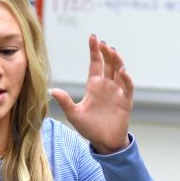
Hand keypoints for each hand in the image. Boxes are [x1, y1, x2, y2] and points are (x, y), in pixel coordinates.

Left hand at [50, 34, 133, 153]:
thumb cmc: (89, 128)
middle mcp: (107, 85)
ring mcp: (117, 92)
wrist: (103, 143)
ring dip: (117, 61)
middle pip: (108, 63)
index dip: (94, 51)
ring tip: (112, 51)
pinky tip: (122, 71)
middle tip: (102, 42)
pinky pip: (128, 87)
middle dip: (106, 52)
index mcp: (94, 85)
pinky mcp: (126, 101)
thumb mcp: (74, 114)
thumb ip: (65, 101)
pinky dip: (126, 78)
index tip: (92, 37)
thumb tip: (51, 90)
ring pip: (119, 71)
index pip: (96, 63)